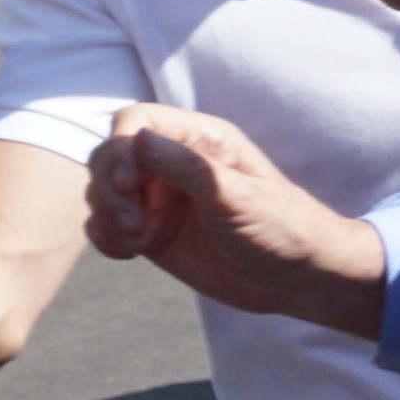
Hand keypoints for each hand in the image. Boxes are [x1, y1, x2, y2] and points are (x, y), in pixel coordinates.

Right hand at [84, 102, 385, 334]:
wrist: (297, 278)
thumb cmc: (281, 229)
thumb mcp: (236, 196)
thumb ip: (187, 167)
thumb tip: (137, 137)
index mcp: (201, 139)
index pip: (136, 120)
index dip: (120, 146)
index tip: (128, 183)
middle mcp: (174, 163)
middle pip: (110, 155)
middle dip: (110, 189)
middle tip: (134, 226)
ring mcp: (160, 197)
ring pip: (102, 190)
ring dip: (107, 215)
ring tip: (139, 242)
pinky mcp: (152, 231)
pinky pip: (106, 224)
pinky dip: (105, 237)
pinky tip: (131, 254)